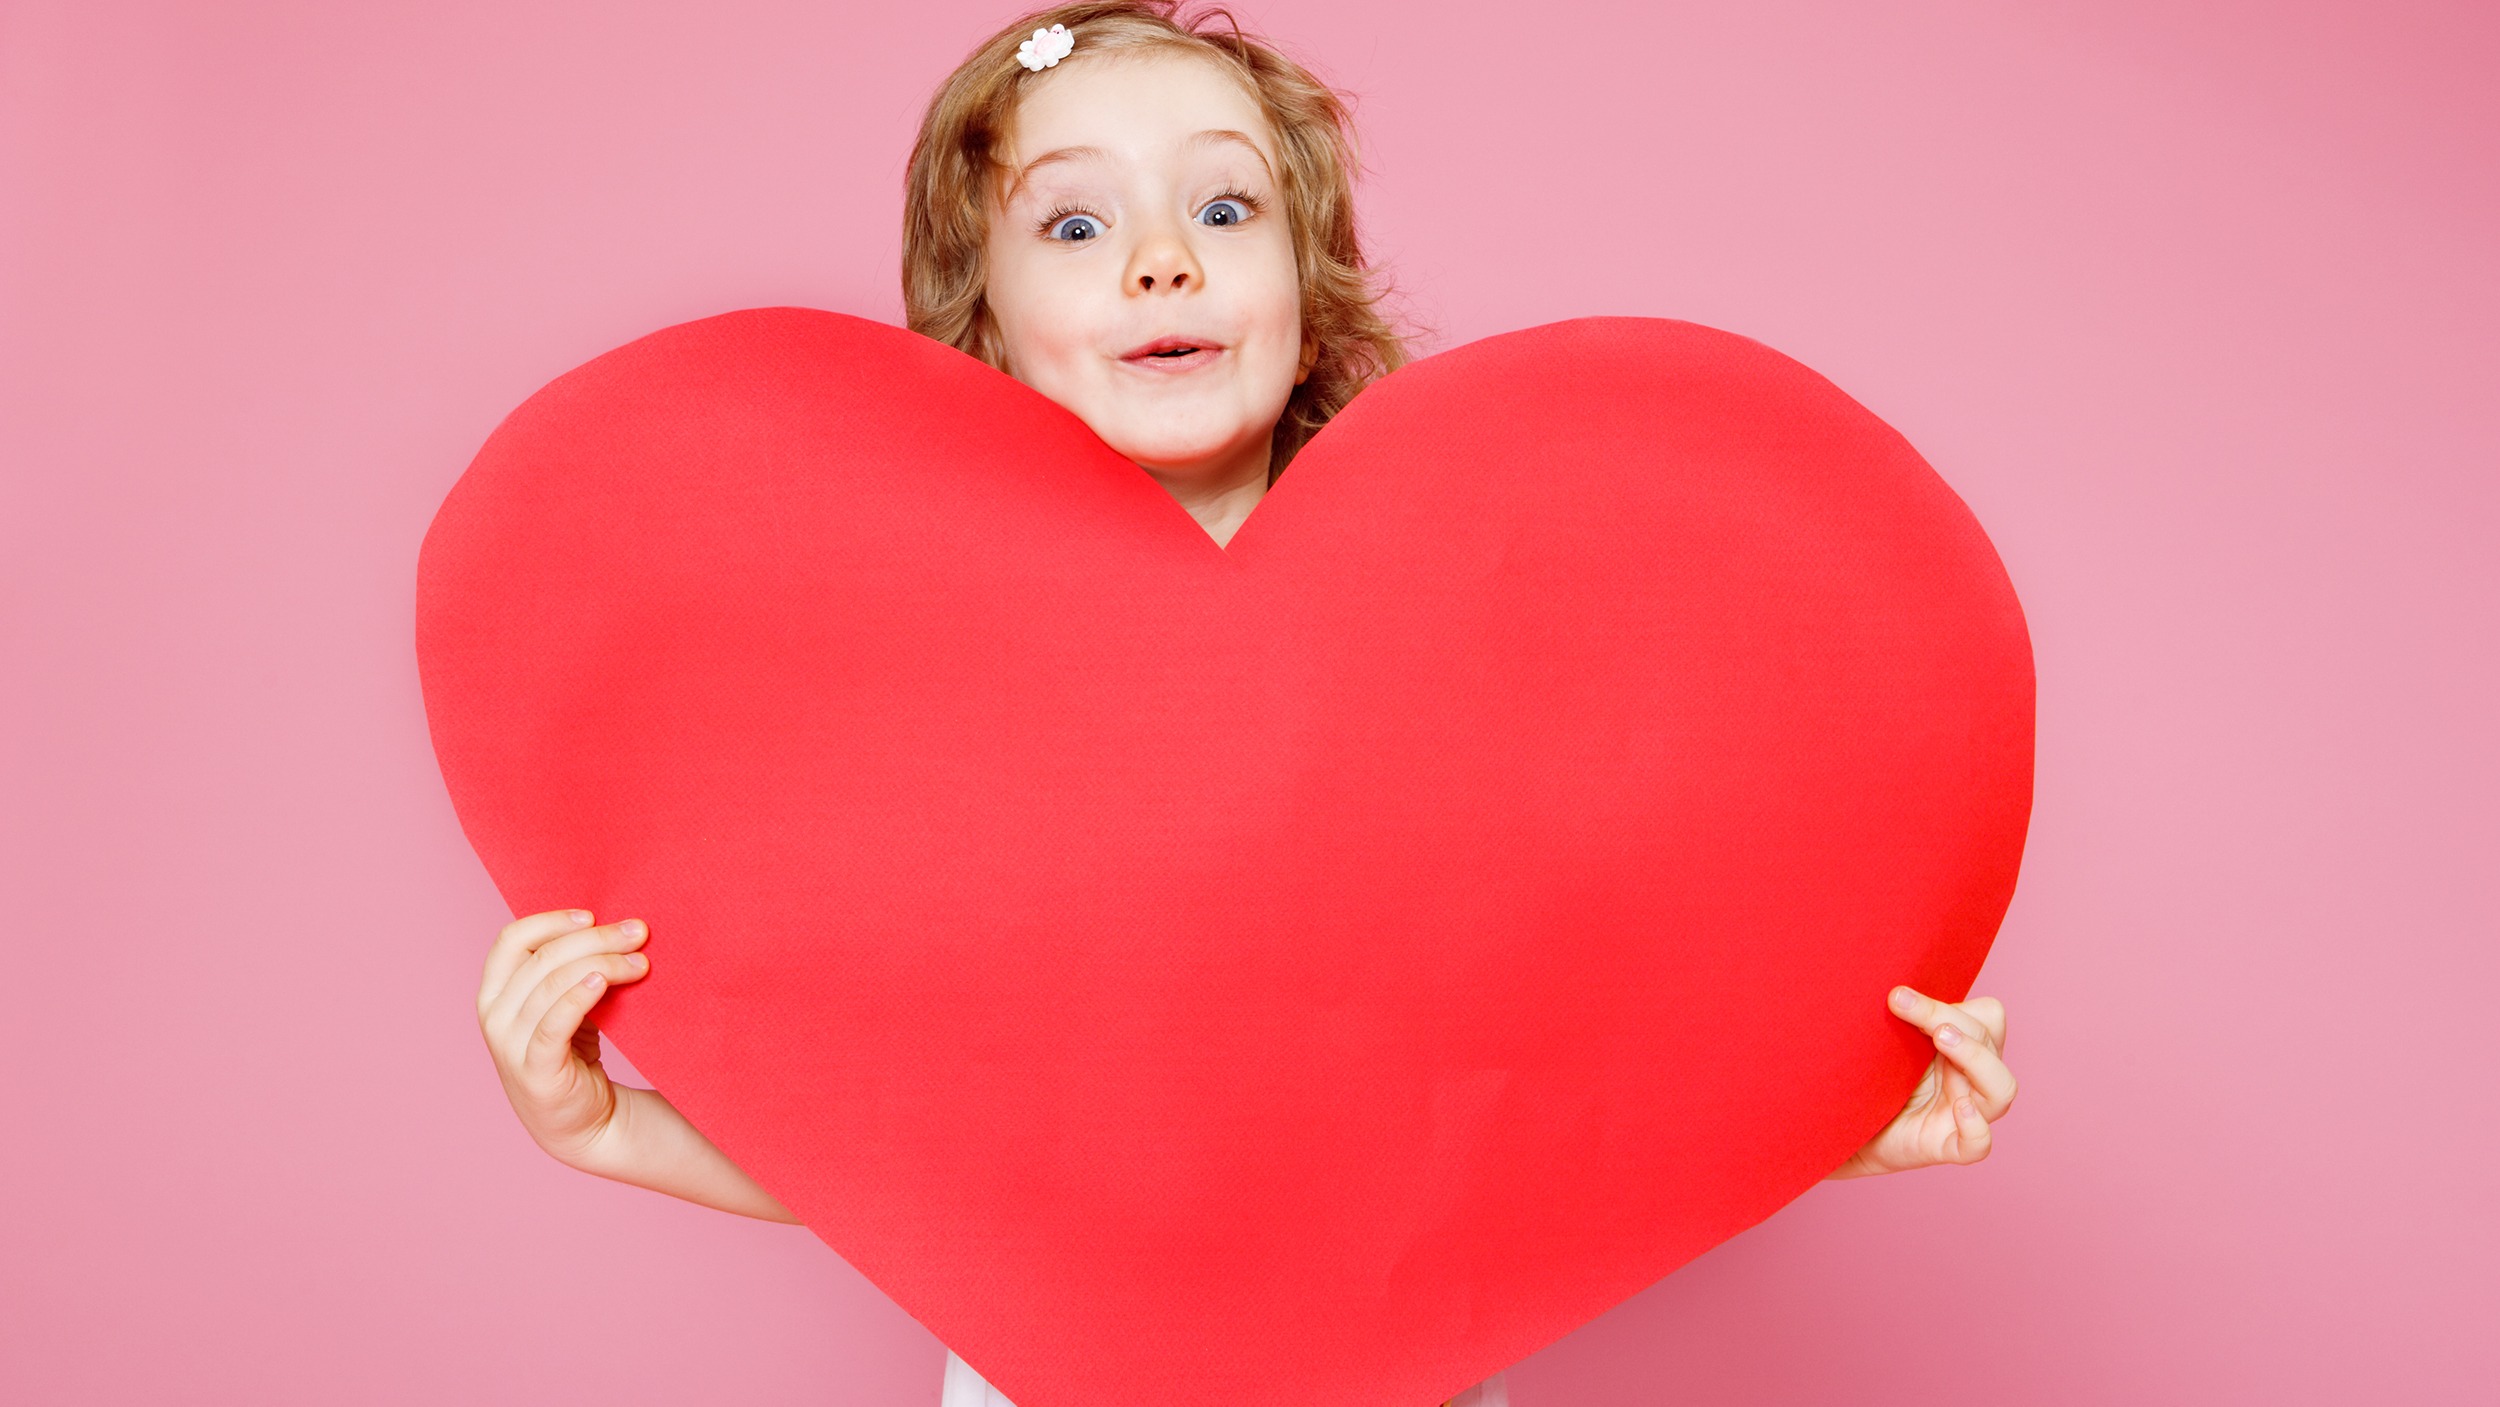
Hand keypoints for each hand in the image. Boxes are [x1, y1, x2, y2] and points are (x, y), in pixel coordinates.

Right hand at [476, 908, 652, 1169]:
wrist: (583, 1122)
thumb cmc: (574, 1053)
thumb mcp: (563, 1004)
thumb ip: (568, 969)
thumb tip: (615, 926)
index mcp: (495, 992)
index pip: (512, 939)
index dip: (551, 921)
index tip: (592, 915)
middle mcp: (494, 1015)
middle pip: (542, 958)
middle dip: (594, 939)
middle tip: (638, 933)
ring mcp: (509, 1045)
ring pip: (552, 985)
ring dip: (602, 963)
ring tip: (641, 962)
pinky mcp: (534, 1070)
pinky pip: (554, 1023)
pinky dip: (578, 996)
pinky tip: (603, 981)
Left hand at [1827, 986, 2015, 1178]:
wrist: (1847, 1129)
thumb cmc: (1873, 1081)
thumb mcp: (1889, 1044)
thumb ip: (1902, 1019)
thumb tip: (1896, 989)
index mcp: (1963, 1049)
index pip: (1988, 1016)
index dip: (1953, 1004)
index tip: (1902, 997)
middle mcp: (1972, 1079)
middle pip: (1989, 1039)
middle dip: (1946, 1015)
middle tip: (1901, 1003)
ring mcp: (1965, 1114)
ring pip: (2001, 1088)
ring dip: (1975, 1057)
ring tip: (1941, 1037)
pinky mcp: (1949, 1146)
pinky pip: (1980, 1143)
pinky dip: (1977, 1126)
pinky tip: (1960, 1107)